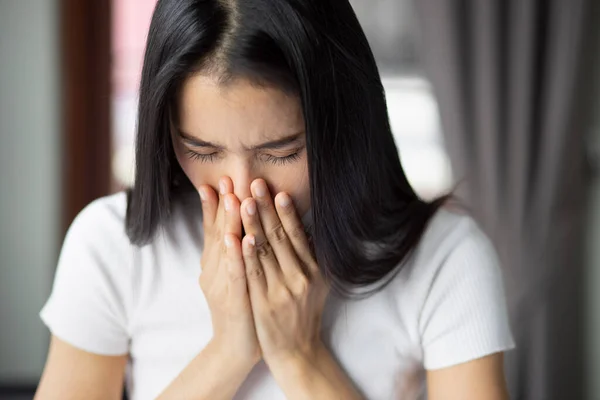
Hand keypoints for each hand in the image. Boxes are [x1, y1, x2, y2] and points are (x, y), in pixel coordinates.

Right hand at [198, 177, 259, 367]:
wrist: (235, 349)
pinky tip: (239, 239)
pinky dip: (236, 256)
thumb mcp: (234, 275)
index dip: (215, 205)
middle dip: (223, 205)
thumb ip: (234, 251)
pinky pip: (236, 275)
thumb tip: (239, 225)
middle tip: (226, 179)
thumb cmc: (241, 308)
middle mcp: (213, 272)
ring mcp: (221, 286)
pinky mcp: (234, 301)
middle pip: (218, 233)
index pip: (213, 229)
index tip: (219, 180)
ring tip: (233, 199)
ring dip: (229, 224)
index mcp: (214, 265)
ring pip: (226, 250)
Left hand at [239, 179, 328, 366]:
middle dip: (266, 208)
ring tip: (244, 200)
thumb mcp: (318, 285)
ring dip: (253, 223)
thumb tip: (306, 228)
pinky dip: (246, 254)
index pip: (298, 234)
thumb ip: (312, 258)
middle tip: (254, 183)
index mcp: (314, 270)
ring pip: (265, 250)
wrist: (297, 352)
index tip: (277, 190)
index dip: (287, 211)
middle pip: (280, 236)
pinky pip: (253, 273)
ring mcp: (283, 290)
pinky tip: (239, 237)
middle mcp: (301, 277)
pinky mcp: (265, 303)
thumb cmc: (304, 314)